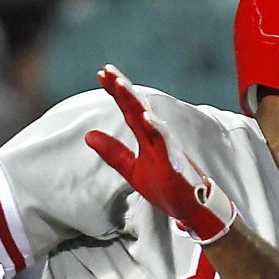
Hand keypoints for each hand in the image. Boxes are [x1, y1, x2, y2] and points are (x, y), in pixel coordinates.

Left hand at [84, 66, 240, 242]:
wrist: (189, 207)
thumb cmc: (164, 185)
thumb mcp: (131, 169)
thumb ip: (112, 152)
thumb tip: (89, 135)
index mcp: (146, 136)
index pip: (128, 109)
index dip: (116, 91)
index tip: (101, 73)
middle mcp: (157, 136)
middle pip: (138, 107)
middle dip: (123, 88)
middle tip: (108, 71)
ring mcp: (167, 147)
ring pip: (150, 119)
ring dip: (136, 102)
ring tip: (121, 86)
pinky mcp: (175, 162)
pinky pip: (166, 142)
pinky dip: (157, 129)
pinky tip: (146, 118)